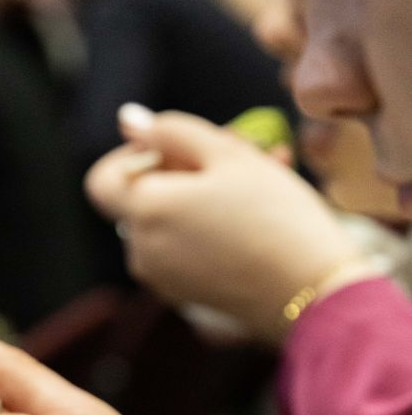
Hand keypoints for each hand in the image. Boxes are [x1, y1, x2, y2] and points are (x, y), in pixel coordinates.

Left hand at [85, 109, 365, 343]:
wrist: (310, 293)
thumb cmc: (273, 216)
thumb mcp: (227, 154)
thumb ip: (171, 130)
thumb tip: (128, 120)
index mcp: (143, 210)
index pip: (104, 178)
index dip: (134, 156)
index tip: (180, 148)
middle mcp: (139, 250)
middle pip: (144, 197)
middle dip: (185, 168)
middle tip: (242, 147)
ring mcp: (159, 278)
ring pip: (171, 220)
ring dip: (207, 193)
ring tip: (267, 173)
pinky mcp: (183, 295)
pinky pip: (184, 248)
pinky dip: (210, 226)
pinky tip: (259, 212)